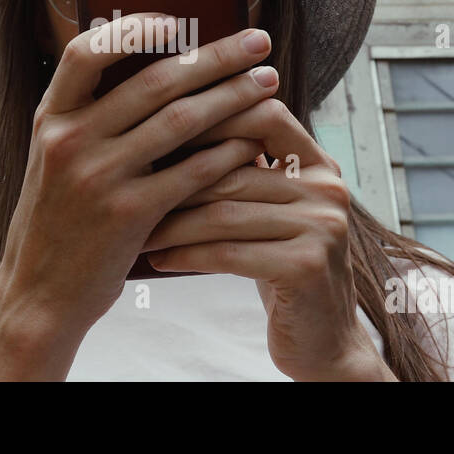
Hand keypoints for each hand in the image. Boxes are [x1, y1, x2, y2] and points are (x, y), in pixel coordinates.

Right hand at [0, 14, 277, 379]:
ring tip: (267, 83)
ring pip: (181, 121)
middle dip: (215, 56)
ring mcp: (98, 177)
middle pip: (155, 80)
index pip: (87, 51)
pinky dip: (227, 153)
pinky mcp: (128, 216)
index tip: (177, 18)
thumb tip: (163, 66)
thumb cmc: (60, 218)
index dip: (134, 27)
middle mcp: (70, 140)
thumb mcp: (57, 157)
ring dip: (232, 97)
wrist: (40, 292)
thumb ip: (92, 116)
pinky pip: (191, 174)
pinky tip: (253, 141)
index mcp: (51, 117)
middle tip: (257, 41)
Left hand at [141, 66, 395, 381]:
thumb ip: (243, 171)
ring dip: (171, 222)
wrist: (322, 338)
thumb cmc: (280, 265)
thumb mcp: (270, 211)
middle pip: (233, 168)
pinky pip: (229, 252)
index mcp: (318, 164)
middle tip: (126, 184)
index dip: (212, 116)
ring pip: (224, 212)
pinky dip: (186, 255)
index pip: (265, 115)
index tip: (158, 129)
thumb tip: (168, 126)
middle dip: (173, 179)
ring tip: (135, 228)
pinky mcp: (307, 266)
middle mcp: (327, 188)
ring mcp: (322, 227)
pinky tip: (157, 259)